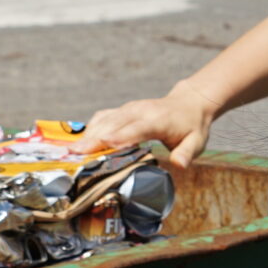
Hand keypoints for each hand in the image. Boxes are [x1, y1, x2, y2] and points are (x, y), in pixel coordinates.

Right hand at [80, 84, 218, 167]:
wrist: (190, 102)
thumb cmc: (192, 127)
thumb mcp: (196, 142)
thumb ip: (186, 153)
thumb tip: (178, 164)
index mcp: (157, 120)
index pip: (136, 129)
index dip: (120, 137)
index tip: (103, 146)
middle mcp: (139, 111)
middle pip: (112, 125)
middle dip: (94, 139)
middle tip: (74, 154)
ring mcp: (128, 109)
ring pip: (104, 120)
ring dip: (87, 135)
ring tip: (71, 151)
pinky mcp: (122, 110)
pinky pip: (102, 118)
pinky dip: (90, 129)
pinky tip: (80, 142)